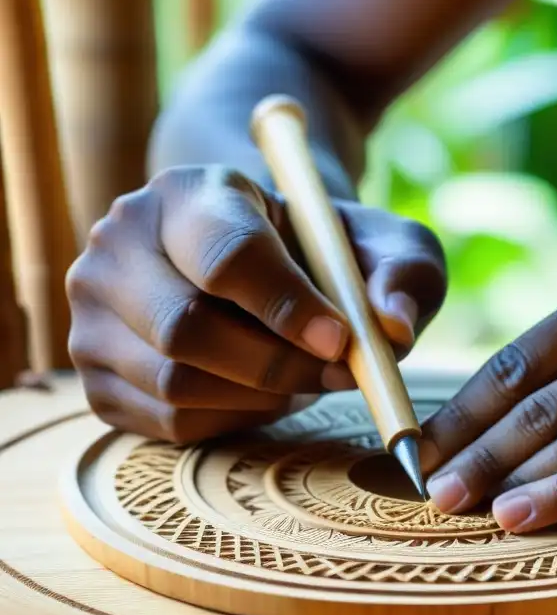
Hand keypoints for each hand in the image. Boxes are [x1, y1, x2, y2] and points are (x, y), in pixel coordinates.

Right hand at [66, 165, 445, 443]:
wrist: (260, 264)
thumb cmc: (322, 250)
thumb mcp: (379, 241)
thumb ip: (402, 271)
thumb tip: (394, 330)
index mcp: (187, 193)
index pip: (226, 255)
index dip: (289, 307)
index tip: (342, 340)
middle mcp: (119, 246)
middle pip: (186, 327)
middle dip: (278, 364)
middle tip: (338, 374)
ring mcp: (96, 313)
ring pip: (176, 382)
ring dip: (260, 395)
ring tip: (304, 376)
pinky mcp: (97, 376)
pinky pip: (169, 421)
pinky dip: (234, 418)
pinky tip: (265, 391)